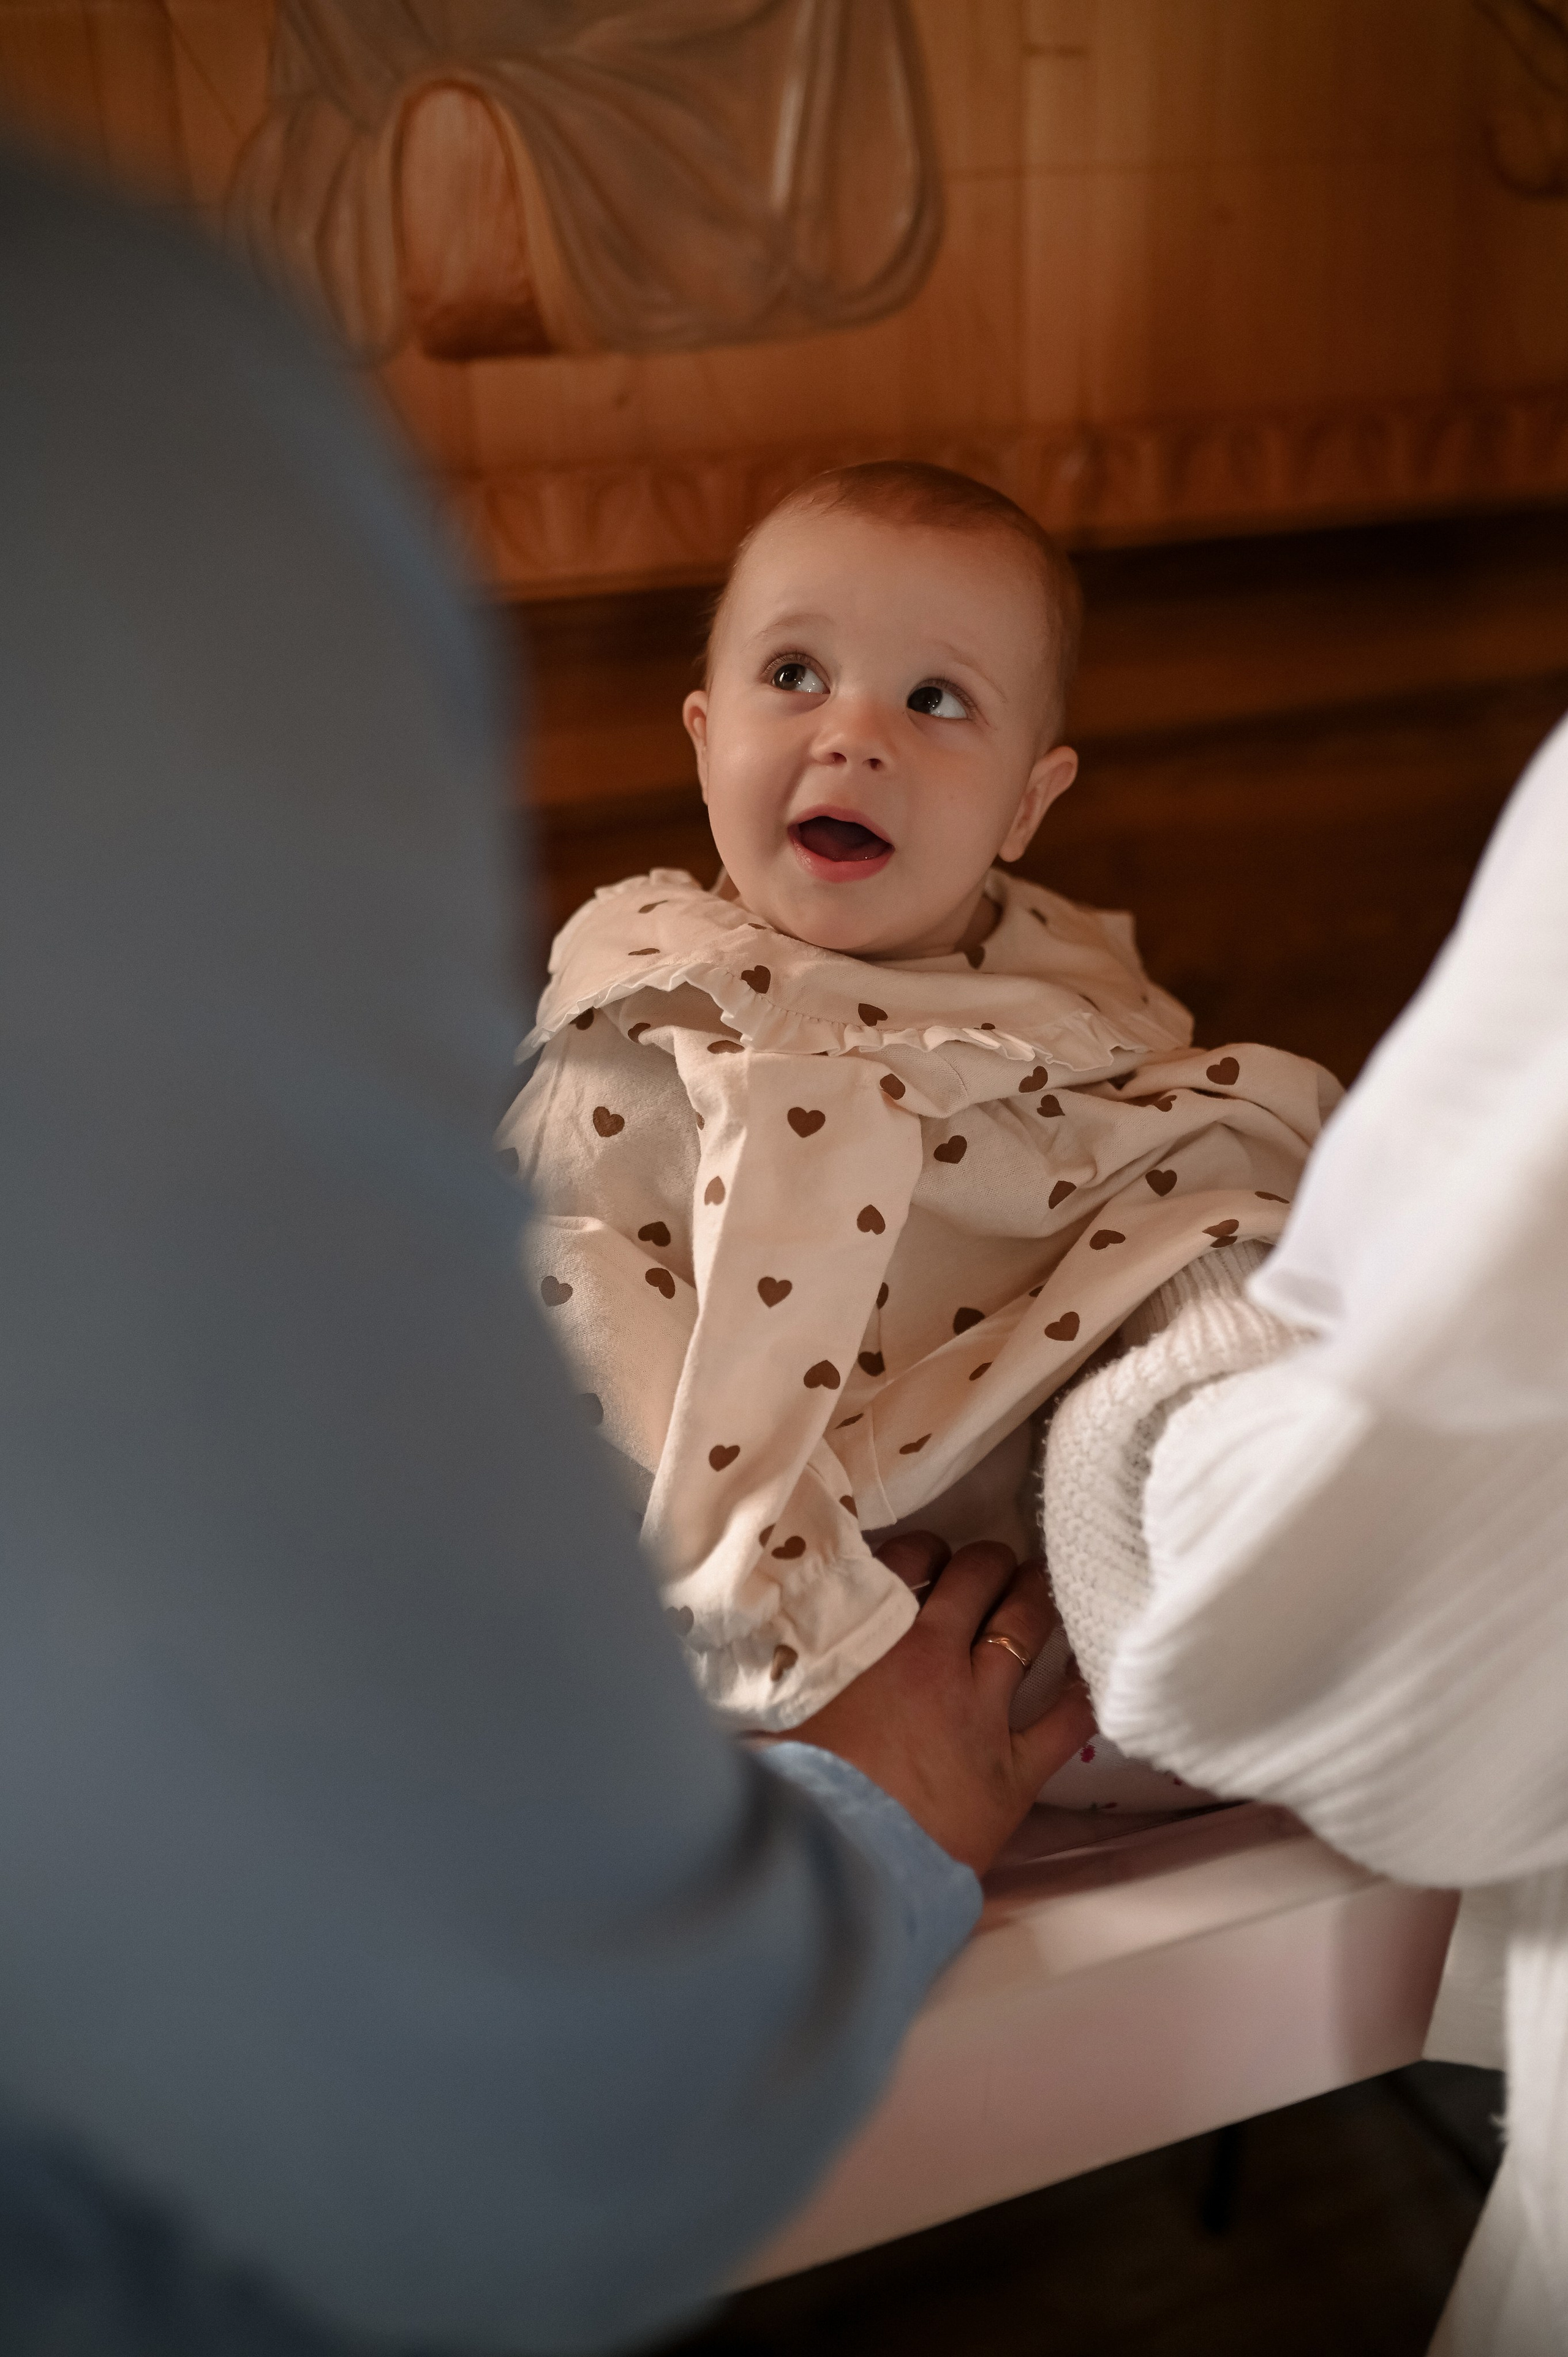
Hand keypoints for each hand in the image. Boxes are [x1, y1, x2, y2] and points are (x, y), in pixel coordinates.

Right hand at [791, 1533, 1094, 1876]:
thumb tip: (727, 1666)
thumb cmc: (794, 1791)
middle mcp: (936, 1661)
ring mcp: (983, 1714)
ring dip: (1036, 1601)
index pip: (910, 1560)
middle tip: (994, 1564)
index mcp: (874, 1640)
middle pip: (978, 1581)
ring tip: (1042, 1588)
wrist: (841, 1866)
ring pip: (1025, 1630)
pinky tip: (1089, 1672)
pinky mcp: (1016, 1771)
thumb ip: (771, 1677)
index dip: (925, 1551)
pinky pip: (1067, 1720)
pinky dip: (1082, 1692)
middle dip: (990, 1564)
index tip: (927, 1558)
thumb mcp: (768, 1715)